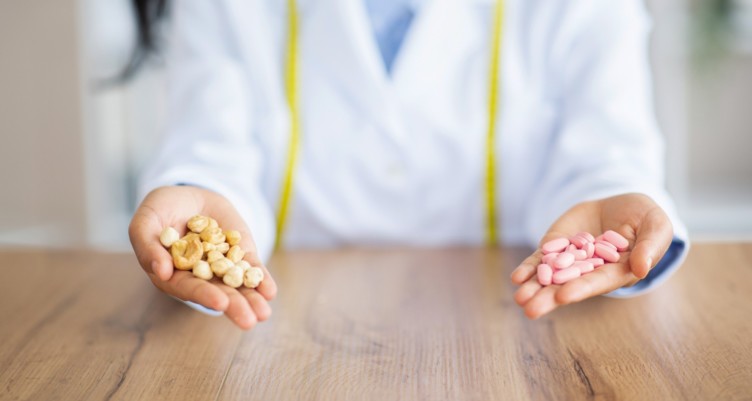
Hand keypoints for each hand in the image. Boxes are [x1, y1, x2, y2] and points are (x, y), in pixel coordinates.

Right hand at [128, 185, 277, 329]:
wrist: (188, 194)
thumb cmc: (159, 210)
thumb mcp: (145, 223)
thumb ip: (148, 247)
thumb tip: (162, 272)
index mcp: (173, 275)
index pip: (188, 287)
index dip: (204, 295)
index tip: (221, 303)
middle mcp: (199, 276)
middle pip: (217, 292)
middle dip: (234, 306)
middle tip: (249, 321)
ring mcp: (222, 266)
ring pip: (238, 286)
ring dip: (251, 300)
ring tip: (263, 314)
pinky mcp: (240, 253)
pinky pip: (252, 269)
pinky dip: (261, 280)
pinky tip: (270, 292)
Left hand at [510, 193, 672, 318]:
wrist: (620, 203)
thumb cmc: (645, 217)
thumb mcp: (656, 225)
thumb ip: (651, 246)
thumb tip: (642, 269)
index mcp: (618, 271)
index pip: (598, 281)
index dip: (581, 288)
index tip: (563, 296)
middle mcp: (591, 270)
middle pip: (569, 285)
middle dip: (549, 297)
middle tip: (530, 309)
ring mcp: (571, 259)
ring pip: (550, 276)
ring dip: (534, 288)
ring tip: (520, 298)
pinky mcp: (557, 246)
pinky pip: (540, 259)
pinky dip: (529, 268)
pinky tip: (517, 278)